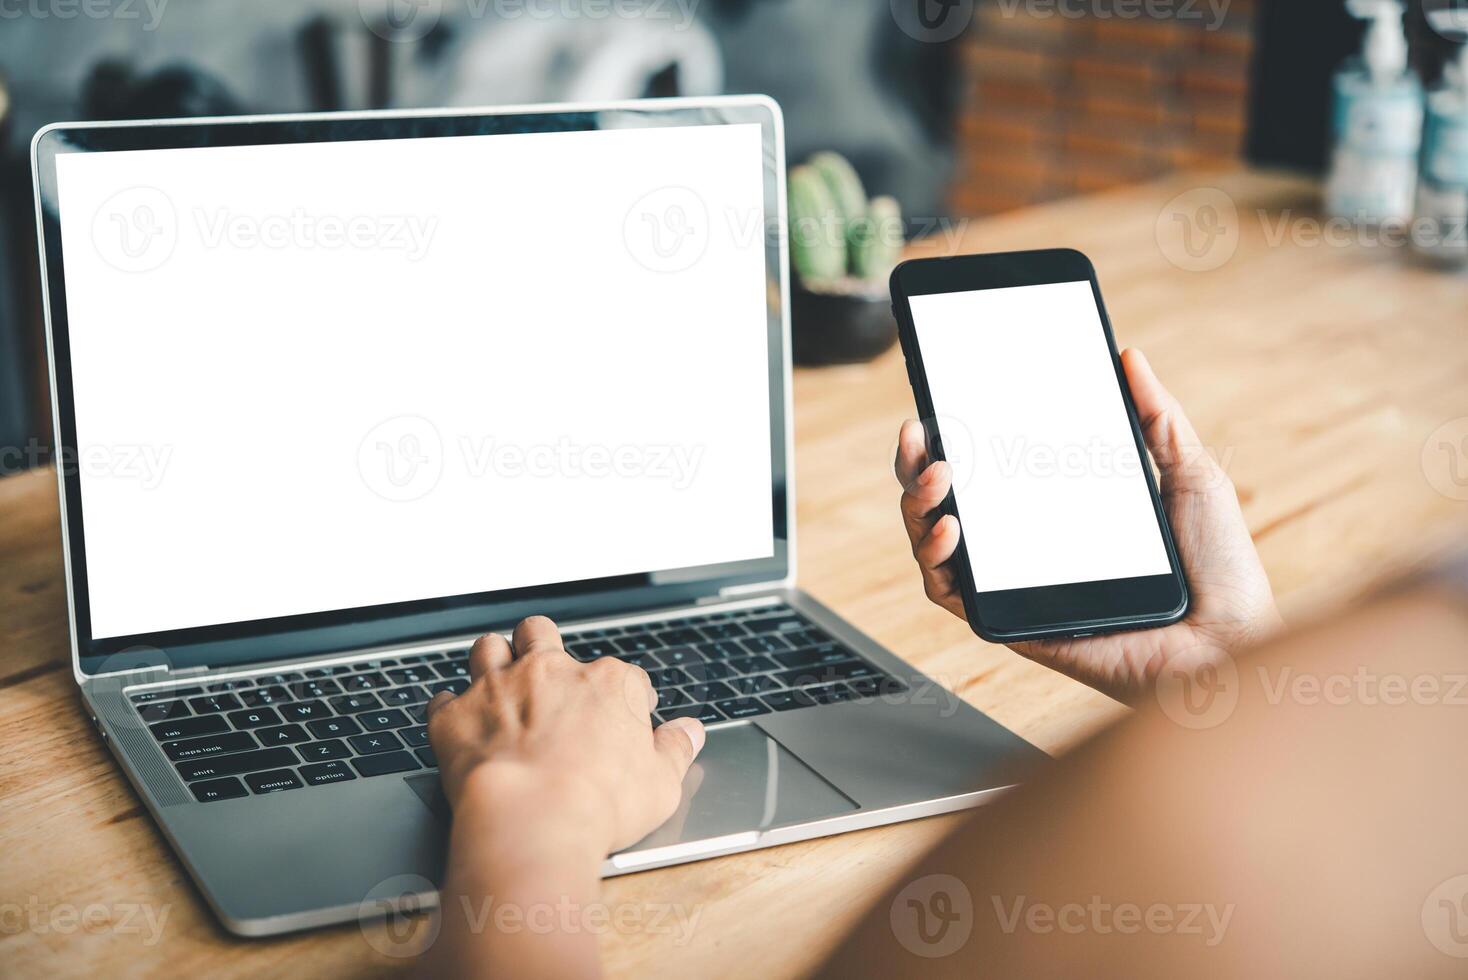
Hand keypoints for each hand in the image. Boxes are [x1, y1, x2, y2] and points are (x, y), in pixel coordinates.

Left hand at [426, 615, 705, 856]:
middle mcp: (551, 671)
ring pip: (489, 648)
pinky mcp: (456, 716)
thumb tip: (690, 733)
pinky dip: (451, 710)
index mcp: (607, 683)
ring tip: (497, 682)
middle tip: (545, 672)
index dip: (622, 695)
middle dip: (542, 646)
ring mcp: (499, 688)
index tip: (620, 717)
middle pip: (542, 634)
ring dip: (492, 661)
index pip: (620, 673)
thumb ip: (675, 750)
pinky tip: (459, 724)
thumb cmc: (599, 804)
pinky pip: (443, 699)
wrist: (532, 820)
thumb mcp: (661, 783)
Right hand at [894, 348, 1281, 701]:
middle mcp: (1027, 545)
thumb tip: (1129, 357)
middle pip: (945, 500)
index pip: (989, 467)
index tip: (941, 401)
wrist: (1229, 645)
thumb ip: (1157, 418)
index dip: (953, 435)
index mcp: (1059, 508)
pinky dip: (933, 557)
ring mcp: (1014, 584)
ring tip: (938, 477)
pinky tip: (948, 529)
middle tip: (920, 435)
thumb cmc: (1220, 574)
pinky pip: (948, 592)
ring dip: (917, 503)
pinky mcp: (1009, 623)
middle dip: (916, 463)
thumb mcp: (1190, 476)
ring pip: (933, 541)